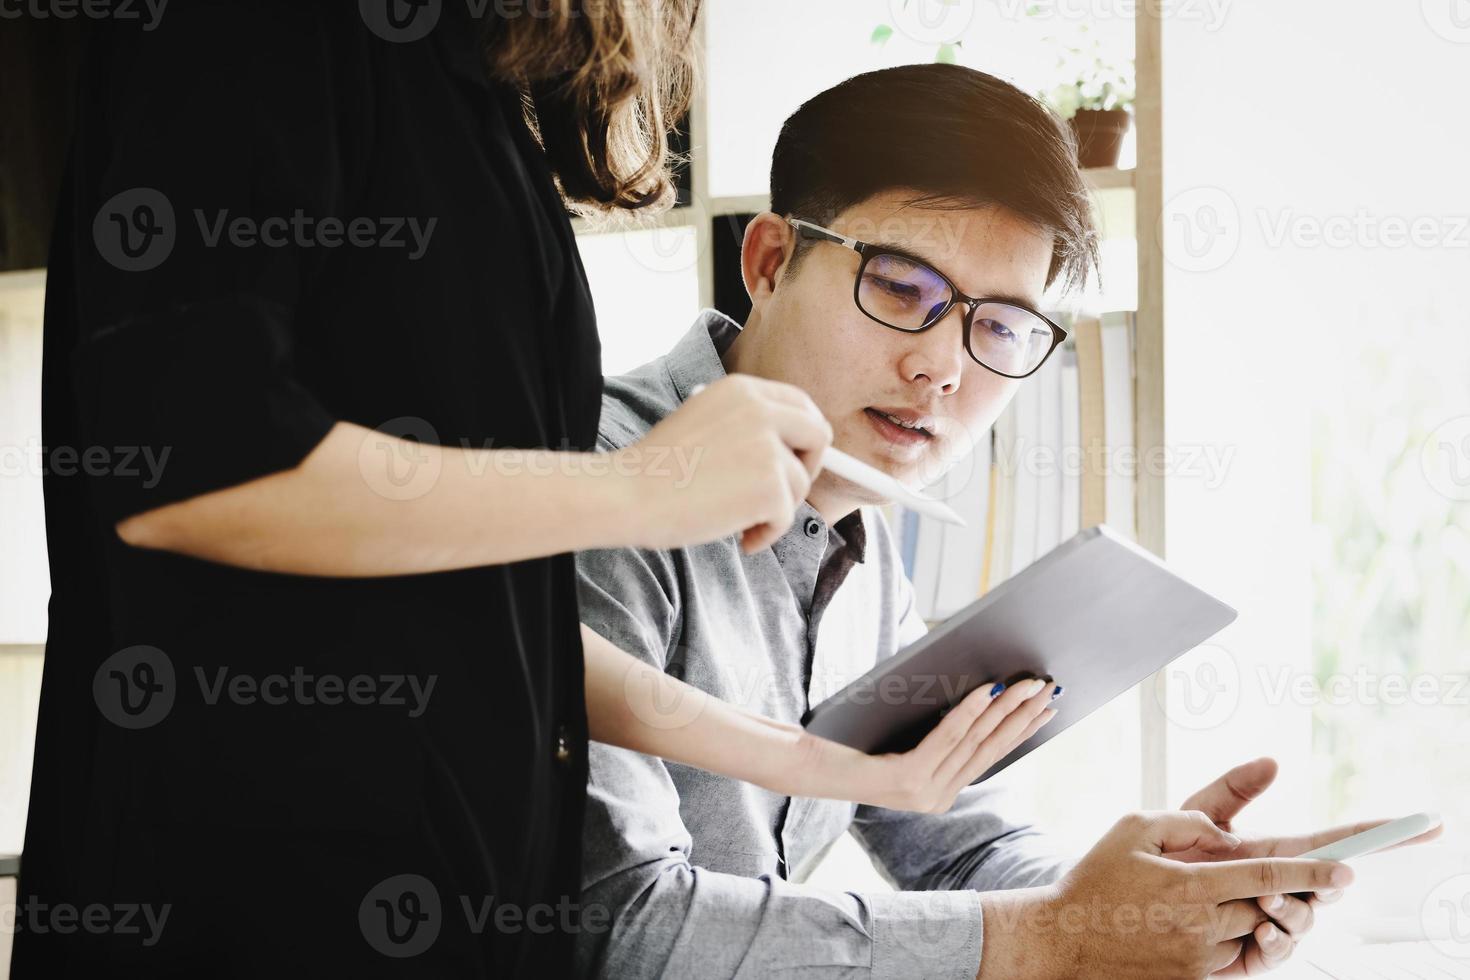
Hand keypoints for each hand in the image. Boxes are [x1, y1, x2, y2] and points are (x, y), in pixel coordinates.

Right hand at [620, 374, 832, 552]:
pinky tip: (738, 536)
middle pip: (819, 435)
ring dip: (777, 509)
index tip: (793, 462)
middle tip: (779, 494)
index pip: (801, 404)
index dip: (803, 438)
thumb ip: (746, 427)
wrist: (627, 495)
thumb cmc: (656, 470)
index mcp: (742, 390)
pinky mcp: (771, 485)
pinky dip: (765, 534)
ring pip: (801, 483)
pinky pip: (787, 517)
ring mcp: (768, 447)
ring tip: (738, 520)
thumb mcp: (704, 422)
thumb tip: (788, 452)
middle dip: (807, 468)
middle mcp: (760, 410)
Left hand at [792, 677, 1060, 811]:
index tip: (1048, 706)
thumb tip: (979, 692)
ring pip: (973, 741)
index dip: (1022, 730)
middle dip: (1024, 715)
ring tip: (1026, 683)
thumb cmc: (852, 743)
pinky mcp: (907, 779)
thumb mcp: (902, 739)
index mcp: (940, 791)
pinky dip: (969, 712)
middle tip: (1050, 687)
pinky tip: (986, 691)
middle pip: (989, 747)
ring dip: (1005, 709)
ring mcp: (924, 792)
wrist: (805, 765)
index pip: (990, 756)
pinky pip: (946, 739)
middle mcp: (937, 798)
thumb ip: (937, 731)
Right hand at [998, 811, 1352, 979]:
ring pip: (1250, 936)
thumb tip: (1229, 833)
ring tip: (1202, 905)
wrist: (1062, 940)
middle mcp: (1202, 925)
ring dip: (1242, 919)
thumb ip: (1188, 820)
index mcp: (1191, 884)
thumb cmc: (1095, 879)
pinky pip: (1230, 961)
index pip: (1269, 875)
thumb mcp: (1132, 828)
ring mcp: (1198, 959)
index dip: (1314, 873)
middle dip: (1270, 894)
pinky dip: (1225, 943)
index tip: (1348, 871)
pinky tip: (1193, 929)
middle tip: (1251, 882)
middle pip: (1266, 908)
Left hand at [1167, 757, 1444, 975]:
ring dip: (1292, 909)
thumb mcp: (1197, 812)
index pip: (1338, 844)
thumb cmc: (1168, 854)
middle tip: (1318, 878)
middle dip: (1330, 882)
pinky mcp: (1253, 953)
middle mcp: (1285, 888)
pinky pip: (1278, 951)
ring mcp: (1274, 921)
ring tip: (1265, 900)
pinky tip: (1260, 929)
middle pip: (1331, 886)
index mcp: (1279, 854)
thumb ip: (1233, 787)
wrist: (1132, 896)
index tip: (1425, 824)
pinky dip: (1275, 939)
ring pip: (1306, 919)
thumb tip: (1272, 761)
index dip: (1380, 835)